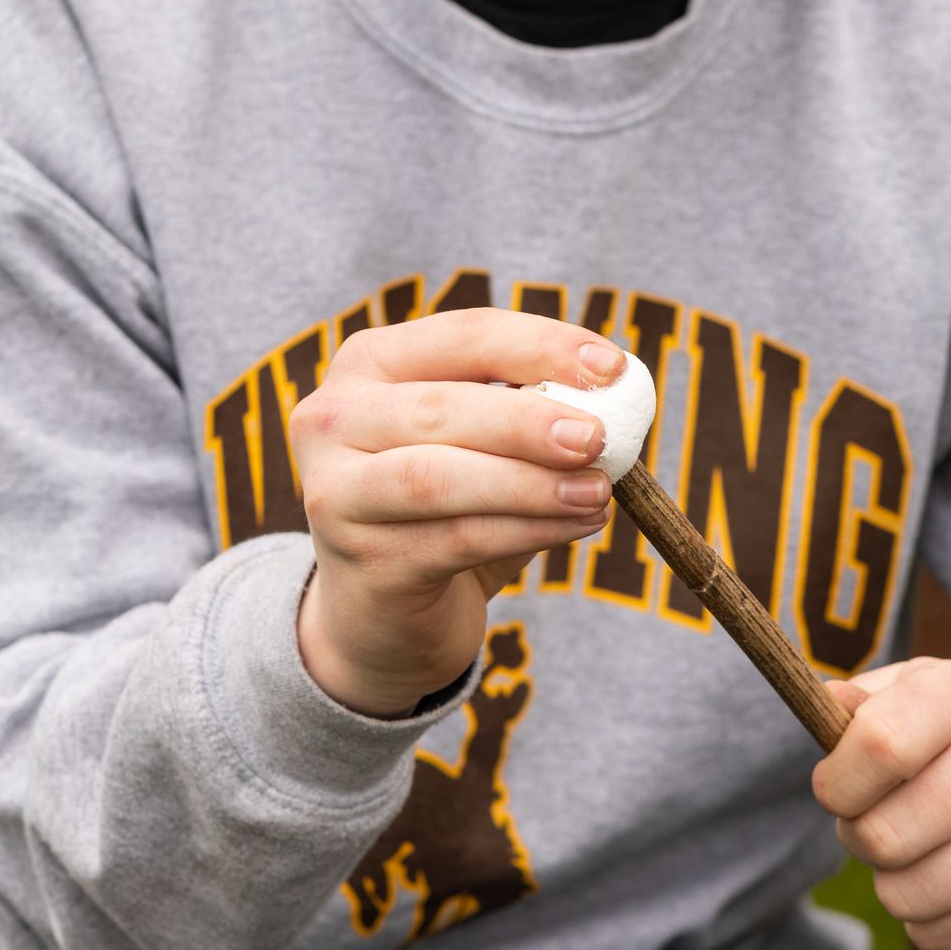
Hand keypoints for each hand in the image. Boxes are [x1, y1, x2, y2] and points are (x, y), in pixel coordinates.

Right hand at [290, 308, 625, 716]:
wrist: (385, 613)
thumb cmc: (446, 508)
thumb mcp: (483, 445)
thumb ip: (529, 409)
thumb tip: (615, 390)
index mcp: (370, 363)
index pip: (464, 335)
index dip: (541, 346)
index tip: (614, 369)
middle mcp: (335, 419)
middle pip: (441, 408)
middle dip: (528, 420)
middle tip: (600, 437)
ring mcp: (337, 493)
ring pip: (440, 478)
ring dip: (531, 485)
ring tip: (597, 492)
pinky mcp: (364, 562)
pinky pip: (456, 539)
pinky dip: (528, 531)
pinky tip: (577, 526)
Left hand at [812, 657, 950, 949]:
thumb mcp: (916, 695)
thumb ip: (862, 703)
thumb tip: (827, 703)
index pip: (877, 747)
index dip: (837, 782)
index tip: (837, 787)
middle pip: (882, 836)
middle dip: (859, 838)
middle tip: (880, 821)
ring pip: (905, 896)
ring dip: (893, 883)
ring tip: (918, 851)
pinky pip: (939, 935)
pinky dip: (929, 918)